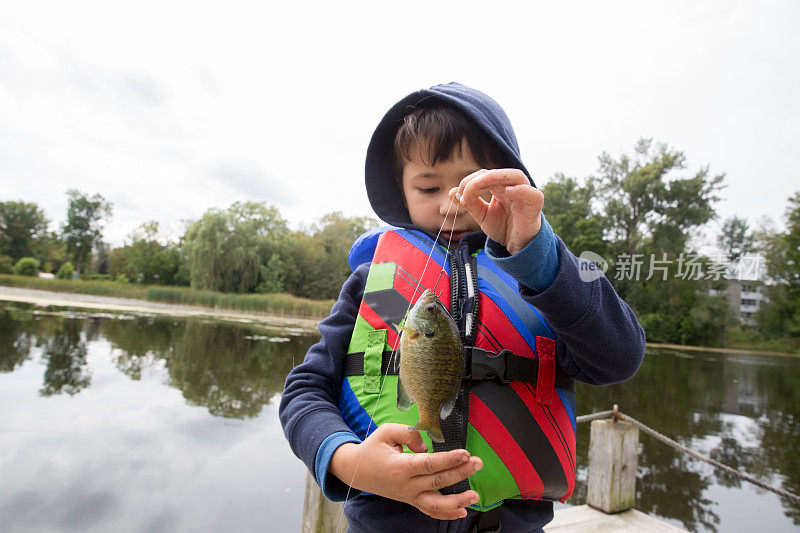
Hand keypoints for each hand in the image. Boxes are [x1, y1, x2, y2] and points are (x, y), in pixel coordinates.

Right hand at [329, 423, 482, 519]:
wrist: (355, 470)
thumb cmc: (372, 449)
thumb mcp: (386, 432)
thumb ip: (408, 433)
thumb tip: (426, 446)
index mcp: (400, 465)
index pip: (429, 464)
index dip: (448, 459)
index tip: (465, 453)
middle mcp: (405, 484)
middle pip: (437, 481)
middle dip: (460, 473)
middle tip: (478, 463)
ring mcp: (408, 495)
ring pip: (435, 503)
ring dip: (457, 501)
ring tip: (474, 495)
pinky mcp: (410, 500)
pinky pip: (429, 511)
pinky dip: (446, 513)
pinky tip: (462, 511)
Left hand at [450, 169, 543, 254]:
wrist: (517, 245)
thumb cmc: (503, 227)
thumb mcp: (482, 215)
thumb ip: (470, 204)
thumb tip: (452, 192)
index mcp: (501, 186)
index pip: (485, 175)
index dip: (469, 182)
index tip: (458, 197)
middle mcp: (513, 186)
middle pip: (497, 173)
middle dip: (477, 180)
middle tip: (464, 194)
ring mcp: (525, 194)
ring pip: (516, 176)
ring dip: (495, 178)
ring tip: (478, 187)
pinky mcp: (534, 206)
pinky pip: (532, 194)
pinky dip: (521, 190)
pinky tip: (507, 192)